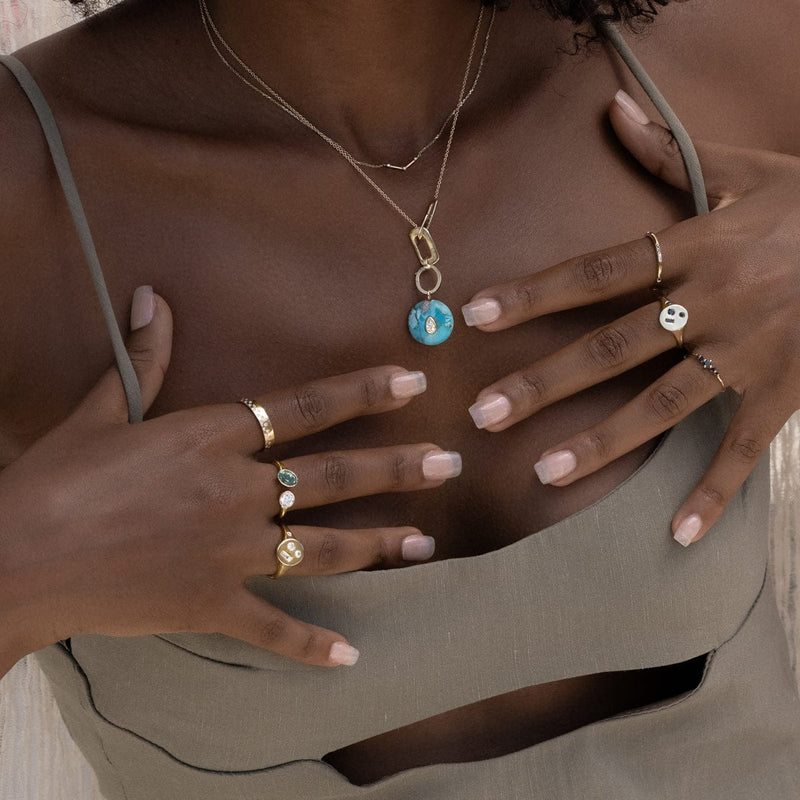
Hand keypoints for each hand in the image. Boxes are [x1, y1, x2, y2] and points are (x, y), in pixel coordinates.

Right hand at [0, 288, 458, 671]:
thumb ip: (143, 356)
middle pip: (334, 475)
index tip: (414, 383)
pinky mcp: (211, 603)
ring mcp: (229, 550)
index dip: (364, 392)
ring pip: (323, 545)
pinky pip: (272, 627)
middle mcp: (235, 491)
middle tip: (451, 465)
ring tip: (428, 544)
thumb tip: (153, 296)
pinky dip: (311, 645)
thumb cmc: (55, 479)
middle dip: (398, 468)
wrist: (16, 556)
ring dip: (380, 543)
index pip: (306, 408)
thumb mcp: (101, 409)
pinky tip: (352, 656)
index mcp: (212, 438)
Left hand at [461, 90, 799, 546]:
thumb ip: (669, 148)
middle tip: (483, 415)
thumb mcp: (745, 168)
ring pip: (663, 403)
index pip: (597, 271)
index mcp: (697, 247)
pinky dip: (714, 494)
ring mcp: (749, 352)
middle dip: (544, 382)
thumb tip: (613, 107)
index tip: (474, 316)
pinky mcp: (786, 391)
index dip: (534, 294)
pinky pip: (744, 449)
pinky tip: (678, 534)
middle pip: (612, 347)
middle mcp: (713, 302)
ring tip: (543, 474)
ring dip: (601, 441)